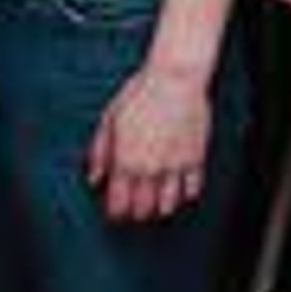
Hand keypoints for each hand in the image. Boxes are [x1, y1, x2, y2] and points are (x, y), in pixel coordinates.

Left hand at [89, 60, 214, 222]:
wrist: (176, 78)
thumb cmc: (140, 93)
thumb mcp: (109, 119)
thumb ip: (99, 152)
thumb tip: (94, 178)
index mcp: (126, 161)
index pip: (118, 204)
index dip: (115, 213)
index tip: (115, 212)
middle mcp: (150, 169)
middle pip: (143, 210)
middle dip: (136, 213)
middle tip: (135, 208)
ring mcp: (175, 166)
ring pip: (168, 206)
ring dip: (160, 208)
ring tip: (157, 202)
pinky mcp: (196, 159)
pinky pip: (192, 190)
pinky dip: (185, 194)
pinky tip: (179, 188)